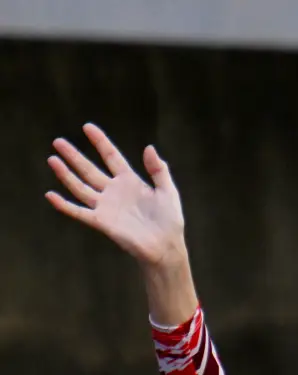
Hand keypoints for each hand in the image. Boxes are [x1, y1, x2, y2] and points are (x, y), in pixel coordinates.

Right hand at [46, 123, 186, 269]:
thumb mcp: (168, 191)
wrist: (165, 246)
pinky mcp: (101, 222)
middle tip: (58, 141)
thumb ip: (158, 170)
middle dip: (74, 155)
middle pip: (89, 169)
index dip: (100, 141)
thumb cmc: (169, 220)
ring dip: (66, 174)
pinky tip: (50, 195)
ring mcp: (106, 206)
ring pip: (80, 187)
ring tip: (52, 159)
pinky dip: (64, 205)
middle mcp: (114, 191)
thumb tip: (149, 147)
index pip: (111, 156)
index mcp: (130, 181)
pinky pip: (79, 211)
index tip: (87, 126)